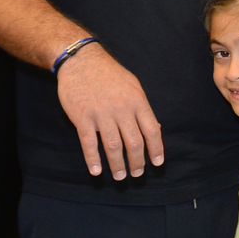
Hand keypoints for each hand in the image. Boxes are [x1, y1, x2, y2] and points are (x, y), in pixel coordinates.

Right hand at [54, 42, 163, 178]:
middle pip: (134, 142)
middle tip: (137, 174)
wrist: (81, 61)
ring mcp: (101, 114)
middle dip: (137, 162)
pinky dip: (93, 159)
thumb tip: (155, 129)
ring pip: (113, 146)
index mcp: (137, 102)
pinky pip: (89, 143)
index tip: (157, 164)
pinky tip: (96, 171)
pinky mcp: (82, 117)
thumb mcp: (133, 86)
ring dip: (118, 165)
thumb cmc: (110, 74)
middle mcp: (121, 110)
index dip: (156, 149)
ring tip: (120, 176)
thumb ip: (143, 108)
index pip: (152, 130)